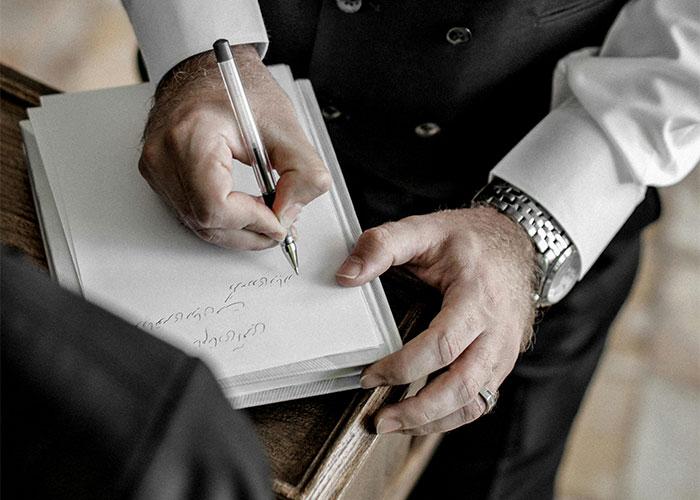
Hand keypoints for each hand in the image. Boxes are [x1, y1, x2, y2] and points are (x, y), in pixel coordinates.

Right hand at [139, 45, 330, 248]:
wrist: (206, 70)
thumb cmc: (239, 89)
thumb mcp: (285, 125)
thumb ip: (302, 173)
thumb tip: (290, 213)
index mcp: (192, 134)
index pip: (215, 205)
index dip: (253, 221)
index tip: (279, 220)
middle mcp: (164, 154)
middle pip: (206, 222)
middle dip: (250, 232)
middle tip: (281, 226)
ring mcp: (156, 167)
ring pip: (198, 224)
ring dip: (238, 231)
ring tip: (269, 218)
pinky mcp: (159, 176)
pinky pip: (191, 214)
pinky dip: (223, 221)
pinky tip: (247, 212)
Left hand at [335, 206, 537, 433]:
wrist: (515, 243)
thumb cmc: (468, 240)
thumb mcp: (425, 229)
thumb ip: (382, 245)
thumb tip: (345, 276)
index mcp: (477, 297)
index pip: (443, 344)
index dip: (404, 366)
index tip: (369, 376)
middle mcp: (496, 331)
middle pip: (462, 386)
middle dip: (418, 410)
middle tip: (379, 420)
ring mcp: (503, 351)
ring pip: (474, 403)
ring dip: (433, 422)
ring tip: (394, 425)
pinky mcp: (500, 363)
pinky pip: (479, 401)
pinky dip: (449, 417)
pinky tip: (419, 417)